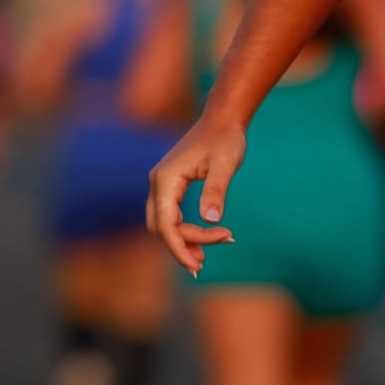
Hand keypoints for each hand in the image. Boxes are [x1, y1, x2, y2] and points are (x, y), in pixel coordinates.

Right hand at [146, 117, 244, 275]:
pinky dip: (183, 230)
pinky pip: (170, 216)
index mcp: (166, 179)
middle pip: (160, 228)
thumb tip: (210, 220)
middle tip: (204, 263)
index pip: (165, 224)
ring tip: (204, 259)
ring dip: (181, 241)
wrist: (221, 120)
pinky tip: (202, 241)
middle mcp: (158, 183)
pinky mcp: (170, 187)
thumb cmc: (225, 139)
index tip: (198, 264)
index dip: (179, 247)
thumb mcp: (225, 164)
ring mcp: (162, 185)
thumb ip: (216, 190)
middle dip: (180, 247)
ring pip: (163, 224)